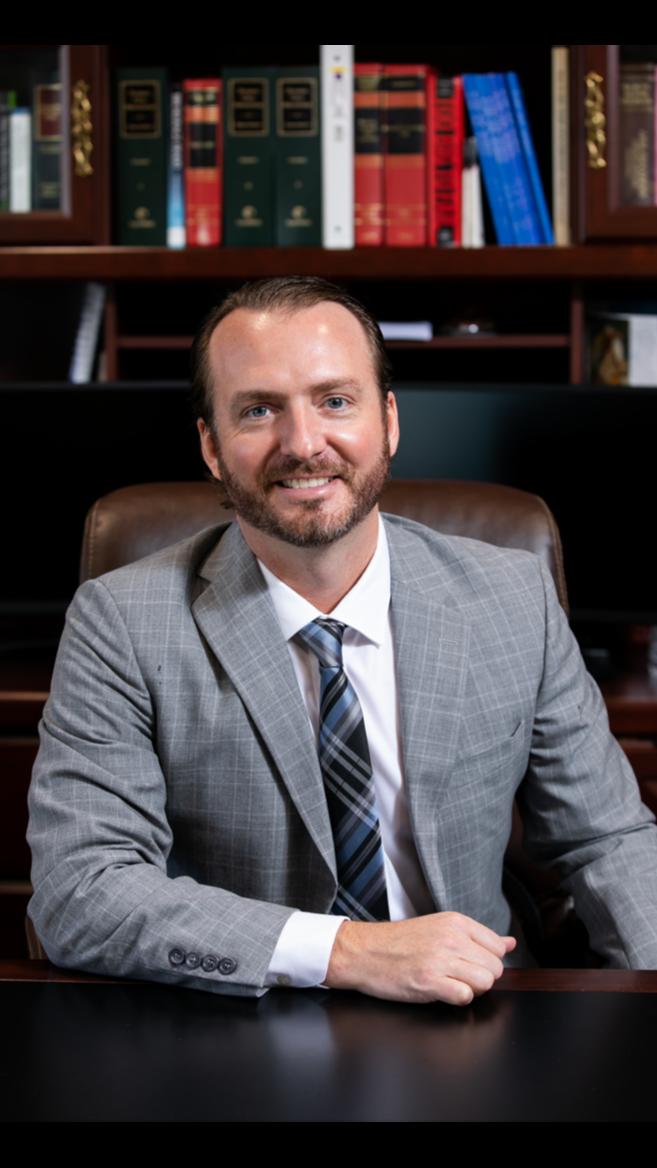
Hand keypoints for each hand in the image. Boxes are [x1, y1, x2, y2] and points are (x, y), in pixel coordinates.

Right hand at [325, 911, 515, 1005]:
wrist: (364, 951)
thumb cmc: (399, 941)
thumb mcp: (440, 927)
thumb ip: (477, 936)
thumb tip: (510, 943)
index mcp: (456, 922)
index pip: (497, 946)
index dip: (487, 961)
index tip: (469, 963)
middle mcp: (451, 938)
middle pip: (494, 967)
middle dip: (481, 977)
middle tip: (457, 975)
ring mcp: (441, 960)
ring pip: (485, 982)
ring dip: (471, 989)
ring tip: (449, 983)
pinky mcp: (430, 982)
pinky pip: (465, 996)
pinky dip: (457, 998)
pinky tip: (441, 990)